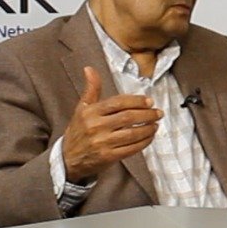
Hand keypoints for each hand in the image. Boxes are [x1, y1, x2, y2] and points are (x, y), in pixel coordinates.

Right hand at [61, 66, 160, 181]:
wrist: (67, 159)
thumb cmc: (78, 131)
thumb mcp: (82, 108)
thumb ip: (91, 89)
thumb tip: (89, 68)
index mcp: (90, 112)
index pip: (118, 102)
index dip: (137, 101)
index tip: (150, 101)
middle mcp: (96, 127)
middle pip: (128, 117)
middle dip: (147, 114)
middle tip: (158, 112)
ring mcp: (102, 143)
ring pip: (132, 134)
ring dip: (148, 128)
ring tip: (156, 124)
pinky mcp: (108, 157)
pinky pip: (131, 149)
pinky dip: (144, 142)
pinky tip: (149, 137)